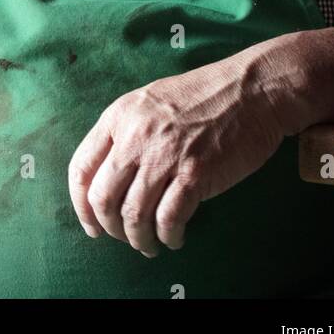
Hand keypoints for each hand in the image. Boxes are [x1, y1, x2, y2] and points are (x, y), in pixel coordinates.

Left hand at [67, 44, 296, 256]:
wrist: (252, 90)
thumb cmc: (205, 95)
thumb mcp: (152, 101)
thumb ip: (127, 132)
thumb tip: (109, 178)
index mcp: (120, 114)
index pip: (81, 167)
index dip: (81, 205)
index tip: (91, 224)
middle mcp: (136, 136)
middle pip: (103, 198)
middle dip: (110, 228)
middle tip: (124, 236)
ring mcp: (165, 156)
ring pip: (133, 215)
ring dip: (138, 239)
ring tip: (149, 244)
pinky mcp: (195, 174)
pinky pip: (168, 219)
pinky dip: (168, 236)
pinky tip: (174, 238)